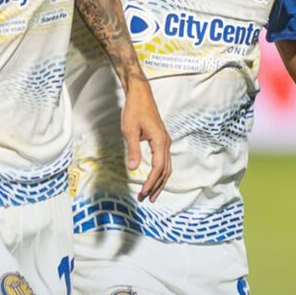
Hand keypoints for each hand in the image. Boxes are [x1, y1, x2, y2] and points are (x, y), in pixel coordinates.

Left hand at [121, 83, 170, 201]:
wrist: (140, 95)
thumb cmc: (134, 110)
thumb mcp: (129, 130)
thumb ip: (133, 150)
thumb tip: (133, 169)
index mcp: (160, 142)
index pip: (158, 168)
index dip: (151, 182)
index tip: (142, 193)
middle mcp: (166, 143)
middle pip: (165, 171)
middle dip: (156, 186)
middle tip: (146, 199)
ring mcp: (165, 142)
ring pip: (166, 167)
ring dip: (159, 182)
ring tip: (150, 194)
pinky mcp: (161, 140)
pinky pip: (163, 161)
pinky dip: (159, 173)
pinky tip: (153, 179)